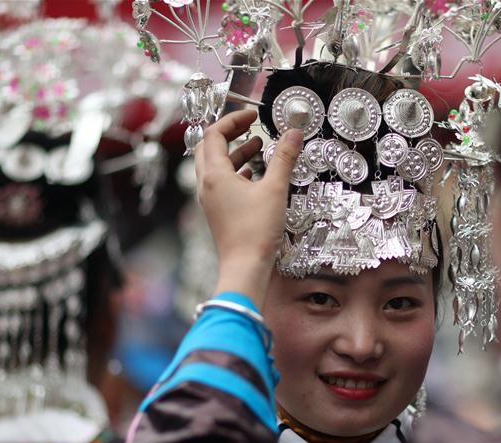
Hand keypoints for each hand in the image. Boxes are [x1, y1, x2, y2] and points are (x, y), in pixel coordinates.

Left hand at [193, 110, 302, 307]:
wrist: (245, 268)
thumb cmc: (256, 232)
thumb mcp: (275, 190)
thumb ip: (284, 158)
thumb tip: (293, 133)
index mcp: (215, 175)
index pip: (214, 134)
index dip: (233, 120)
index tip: (252, 115)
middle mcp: (206, 186)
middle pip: (209, 148)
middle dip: (229, 134)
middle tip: (249, 126)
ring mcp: (210, 201)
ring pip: (215, 167)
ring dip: (234, 153)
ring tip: (257, 147)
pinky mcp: (218, 213)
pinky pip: (221, 184)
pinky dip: (236, 172)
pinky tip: (254, 175)